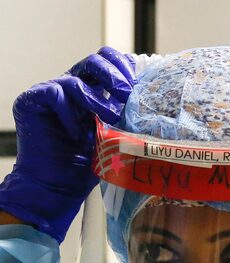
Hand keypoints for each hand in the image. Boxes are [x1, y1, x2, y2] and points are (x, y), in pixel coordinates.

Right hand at [0, 46, 134, 242]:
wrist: (58, 188)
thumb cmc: (86, 168)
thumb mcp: (113, 139)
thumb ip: (124, 119)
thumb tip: (149, 106)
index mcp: (91, 92)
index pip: (107, 63)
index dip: (123, 66)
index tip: (136, 84)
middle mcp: (71, 88)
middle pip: (93, 61)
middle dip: (113, 74)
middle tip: (126, 93)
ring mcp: (51, 92)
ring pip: (76, 80)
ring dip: (97, 100)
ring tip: (109, 118)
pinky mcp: (32, 100)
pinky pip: (55, 94)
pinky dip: (69, 114)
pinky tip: (77, 134)